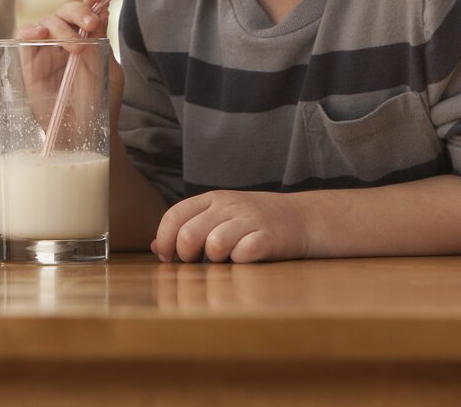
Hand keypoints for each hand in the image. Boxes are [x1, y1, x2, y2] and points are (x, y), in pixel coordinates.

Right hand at [18, 0, 120, 132]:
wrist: (87, 133)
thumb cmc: (101, 103)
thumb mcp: (108, 68)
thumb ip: (102, 38)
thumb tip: (102, 7)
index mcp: (88, 37)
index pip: (87, 9)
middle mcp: (66, 39)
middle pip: (65, 11)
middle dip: (78, 11)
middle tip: (90, 24)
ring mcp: (47, 50)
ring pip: (46, 21)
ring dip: (59, 25)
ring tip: (73, 45)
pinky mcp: (29, 63)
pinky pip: (22, 38)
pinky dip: (29, 30)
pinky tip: (40, 33)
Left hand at [152, 190, 310, 263]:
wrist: (304, 218)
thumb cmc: (254, 222)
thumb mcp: (219, 217)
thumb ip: (189, 228)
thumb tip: (156, 248)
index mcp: (212, 198)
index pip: (175, 215)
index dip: (165, 239)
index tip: (167, 258)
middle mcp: (229, 205)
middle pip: (189, 234)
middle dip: (186, 255)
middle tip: (195, 263)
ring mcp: (250, 219)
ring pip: (214, 245)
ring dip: (215, 260)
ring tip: (225, 260)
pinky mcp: (270, 237)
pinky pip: (243, 254)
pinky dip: (240, 262)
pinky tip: (246, 260)